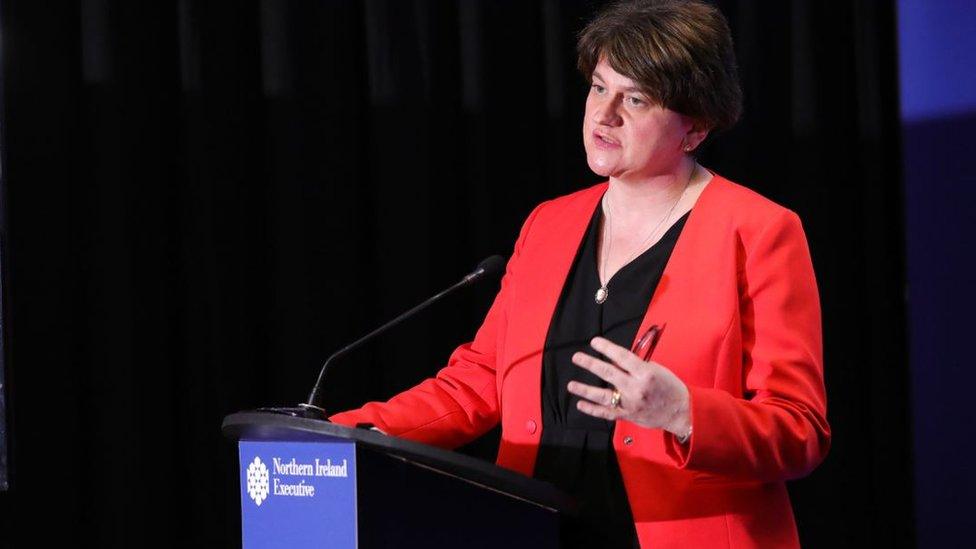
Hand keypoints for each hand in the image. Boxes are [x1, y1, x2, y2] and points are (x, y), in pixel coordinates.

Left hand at [569, 336, 690, 437]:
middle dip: (590, 364)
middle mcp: (636, 388)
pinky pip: (606, 413)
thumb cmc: (669, 386)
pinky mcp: (627, 416)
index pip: (622, 356)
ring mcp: (630, 403)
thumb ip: (635, 365)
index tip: (594, 341)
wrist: (680, 411)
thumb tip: (614, 360)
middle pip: (608, 373)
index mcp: (645, 373)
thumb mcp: (656, 369)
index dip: (606, 348)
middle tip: (576, 357)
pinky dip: (592, 410)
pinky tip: (580, 404)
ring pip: (603, 396)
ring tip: (571, 385)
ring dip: (585, 390)